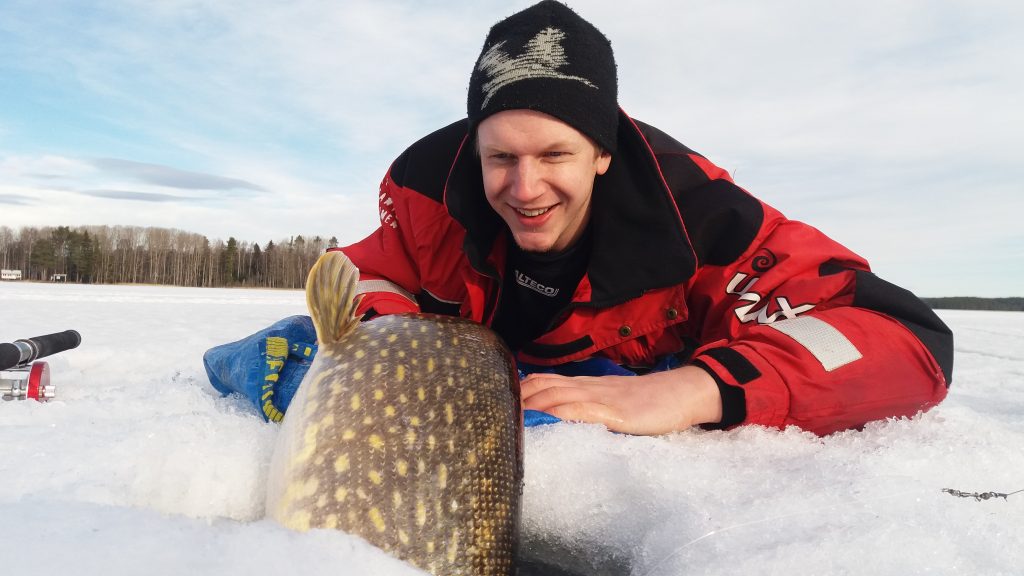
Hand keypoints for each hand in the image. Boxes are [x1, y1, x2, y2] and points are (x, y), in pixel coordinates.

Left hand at [520, 365, 722, 434]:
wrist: (683, 393)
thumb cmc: (650, 401)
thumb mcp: (614, 401)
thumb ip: (590, 408)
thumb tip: (563, 418)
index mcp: (587, 385)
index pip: (546, 380)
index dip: (522, 388)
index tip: (500, 397)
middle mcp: (589, 387)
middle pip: (544, 385)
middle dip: (517, 396)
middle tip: (493, 407)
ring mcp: (600, 398)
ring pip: (556, 395)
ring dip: (530, 403)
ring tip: (508, 414)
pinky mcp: (614, 412)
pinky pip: (581, 410)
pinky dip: (558, 413)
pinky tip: (544, 418)